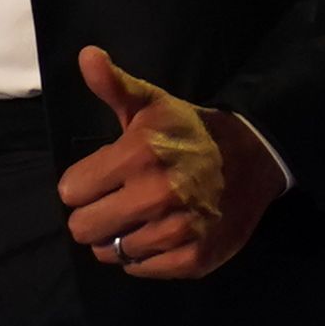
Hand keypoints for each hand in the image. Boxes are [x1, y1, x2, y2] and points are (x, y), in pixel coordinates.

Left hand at [60, 47, 282, 279]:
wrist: (253, 158)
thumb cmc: (189, 132)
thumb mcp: (151, 104)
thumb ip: (113, 86)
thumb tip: (85, 55)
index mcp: (138, 154)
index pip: (71, 191)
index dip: (82, 184)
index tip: (102, 178)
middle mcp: (156, 195)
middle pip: (83, 228)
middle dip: (93, 216)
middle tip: (116, 203)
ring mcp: (176, 231)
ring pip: (111, 252)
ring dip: (120, 237)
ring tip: (141, 217)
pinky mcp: (194, 259)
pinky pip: (141, 269)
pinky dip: (144, 257)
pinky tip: (157, 234)